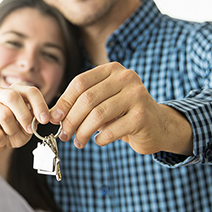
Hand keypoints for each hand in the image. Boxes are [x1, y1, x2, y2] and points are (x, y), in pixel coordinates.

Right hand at [0, 84, 51, 154]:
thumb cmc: (15, 129)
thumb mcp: (29, 124)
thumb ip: (36, 118)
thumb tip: (42, 117)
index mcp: (16, 91)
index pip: (30, 91)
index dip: (39, 105)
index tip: (45, 120)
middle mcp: (0, 93)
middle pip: (12, 96)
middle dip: (24, 115)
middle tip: (29, 129)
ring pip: (4, 115)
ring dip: (12, 130)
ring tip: (10, 134)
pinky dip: (2, 141)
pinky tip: (0, 140)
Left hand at [49, 62, 192, 155]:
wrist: (158, 125)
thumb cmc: (123, 113)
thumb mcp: (103, 102)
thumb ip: (81, 103)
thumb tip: (53, 115)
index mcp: (113, 70)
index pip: (80, 82)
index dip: (64, 101)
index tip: (54, 118)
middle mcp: (126, 77)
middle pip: (87, 99)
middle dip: (71, 119)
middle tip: (64, 134)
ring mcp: (136, 95)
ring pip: (98, 115)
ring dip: (83, 132)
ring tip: (78, 142)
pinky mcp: (142, 116)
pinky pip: (112, 130)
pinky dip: (100, 138)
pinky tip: (98, 141)